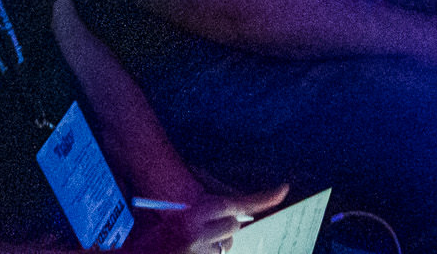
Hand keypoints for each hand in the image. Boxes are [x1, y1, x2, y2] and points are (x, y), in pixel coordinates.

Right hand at [126, 201, 289, 253]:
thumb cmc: (153, 240)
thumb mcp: (176, 219)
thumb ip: (204, 215)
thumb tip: (236, 216)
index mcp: (190, 214)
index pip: (234, 204)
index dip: (262, 198)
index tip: (284, 188)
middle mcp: (196, 233)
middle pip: (233, 226)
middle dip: (226, 227)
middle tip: (206, 230)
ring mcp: (197, 252)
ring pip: (226, 246)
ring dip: (216, 245)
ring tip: (191, 247)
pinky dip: (210, 253)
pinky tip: (191, 252)